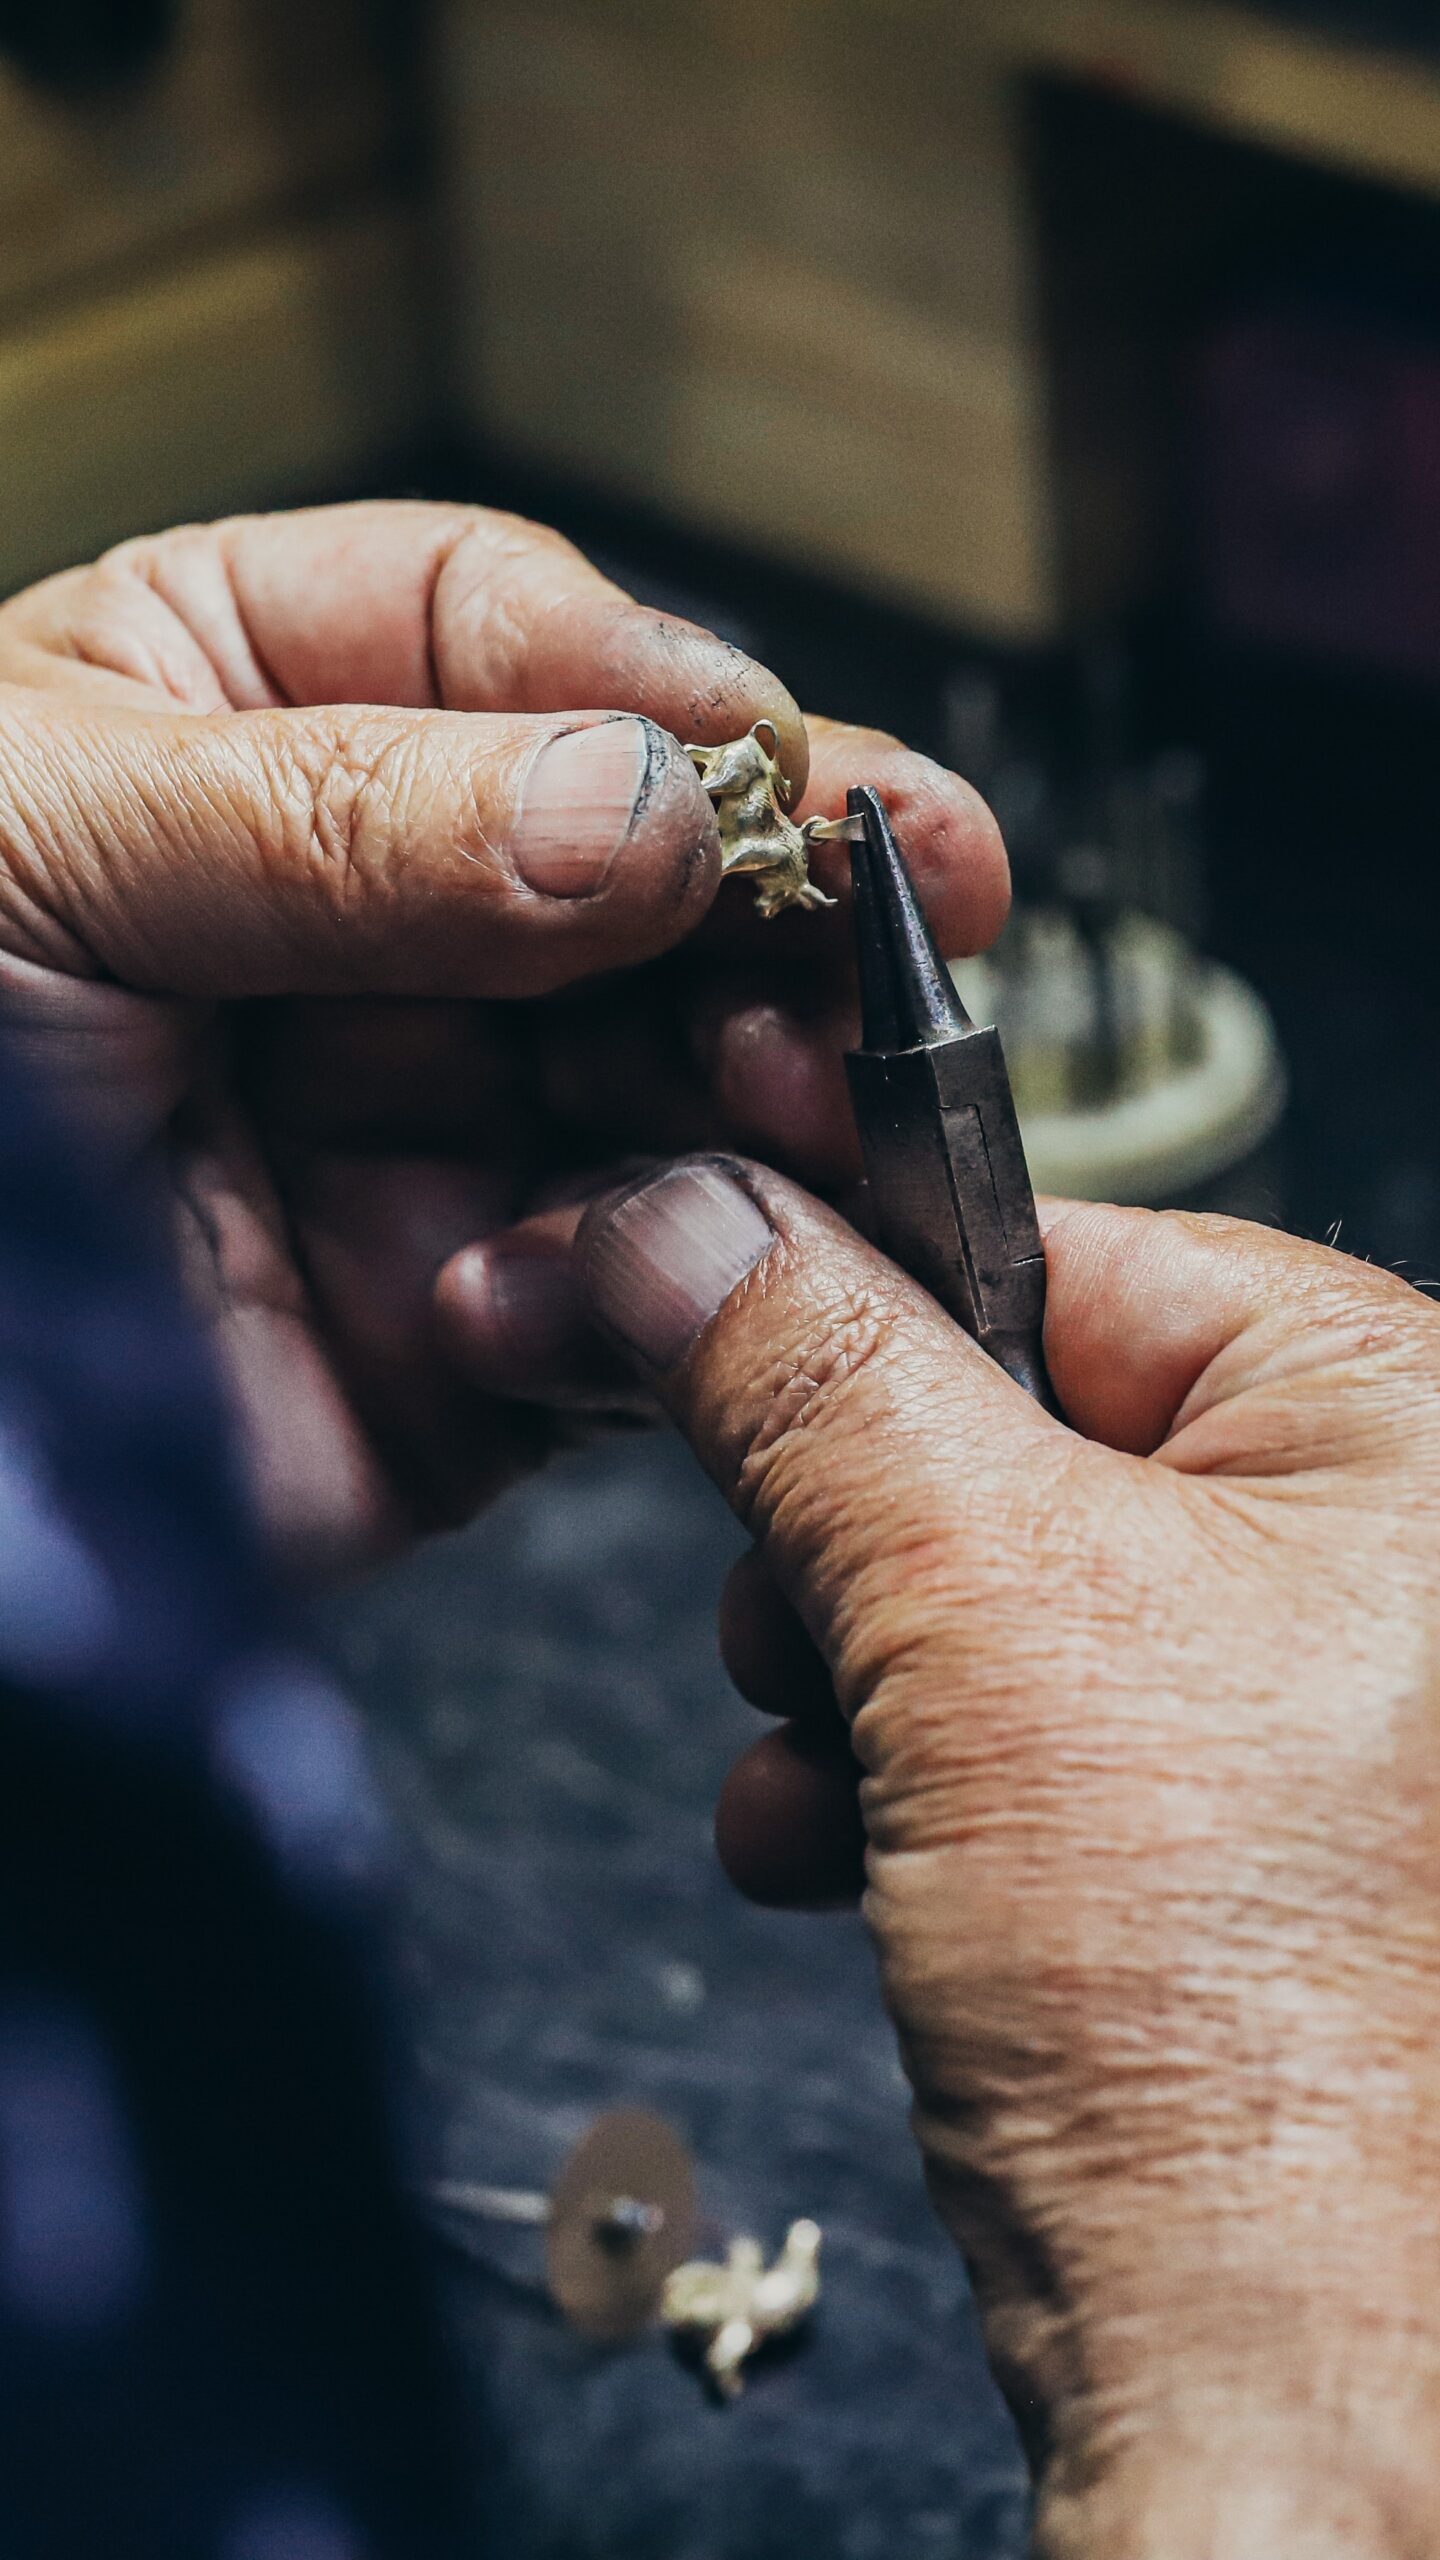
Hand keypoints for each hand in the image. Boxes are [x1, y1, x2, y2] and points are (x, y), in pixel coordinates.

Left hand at [0, 501, 1004, 1571]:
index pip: (497, 644)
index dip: (653, 692)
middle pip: (637, 874)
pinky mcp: (467, 1336)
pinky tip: (704, 1246)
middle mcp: (351, 929)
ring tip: (822, 1090)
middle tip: (901, 926)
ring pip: (677, 1083)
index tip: (770, 763)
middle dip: (775, 900)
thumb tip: (644, 811)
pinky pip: (643, 1293)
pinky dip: (701, 1275)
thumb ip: (344, 814)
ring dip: (771, 1085)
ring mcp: (419, 1131)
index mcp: (234, 725)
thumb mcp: (38, 836)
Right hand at [577, 1158, 1439, 2557]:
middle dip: (845, 1536)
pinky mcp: (1234, 1828)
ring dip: (848, 1674)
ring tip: (832, 1777)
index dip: (842, 1294)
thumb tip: (657, 1221)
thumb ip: (800, 1374)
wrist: (1271, 2388)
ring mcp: (1316, 1701)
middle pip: (1005, 1424)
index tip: (669, 1298)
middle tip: (793, 1616)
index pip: (1058, 1248)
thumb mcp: (969, 1611)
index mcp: (1405, 1422)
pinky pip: (1016, 1721)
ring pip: (982, 1584)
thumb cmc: (1242, 2040)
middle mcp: (1391, 1551)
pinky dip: (895, 1775)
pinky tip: (848, 1856)